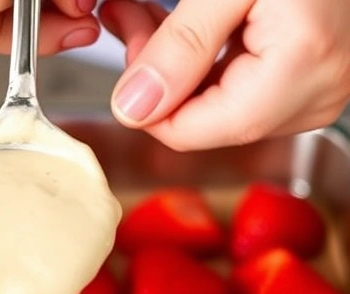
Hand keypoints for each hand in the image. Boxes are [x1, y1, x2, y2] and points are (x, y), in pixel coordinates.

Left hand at [102, 0, 349, 150]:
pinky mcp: (310, 78)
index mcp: (298, 72)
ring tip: (147, 12)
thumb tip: (131, 106)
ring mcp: (316, 91)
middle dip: (155, 71)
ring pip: (214, 103)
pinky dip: (206, 57)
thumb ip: (182, 43)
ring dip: (175, 62)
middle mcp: (314, 95)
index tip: (127, 38)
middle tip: (129, 13)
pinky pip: (240, 84)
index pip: (186, 130)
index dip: (141, 95)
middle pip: (199, 117)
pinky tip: (188, 22)